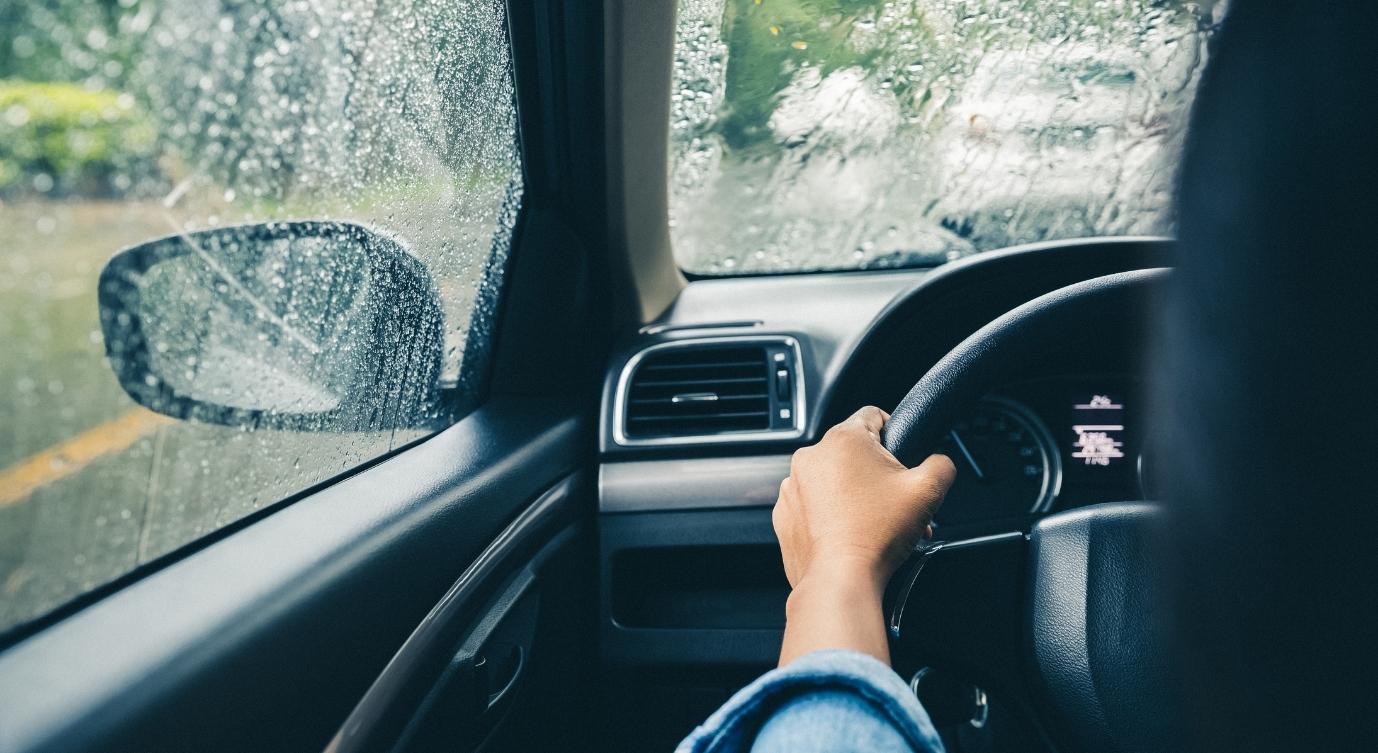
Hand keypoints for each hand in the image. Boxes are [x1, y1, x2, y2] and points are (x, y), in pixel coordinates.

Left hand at [773, 406, 955, 665]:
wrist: (840, 580)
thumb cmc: (877, 535)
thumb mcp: (928, 491)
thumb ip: (942, 464)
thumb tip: (940, 462)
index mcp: (843, 439)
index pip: (874, 415)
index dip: (895, 433)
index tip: (902, 457)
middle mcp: (811, 456)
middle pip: (854, 454)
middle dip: (878, 475)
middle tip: (896, 503)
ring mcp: (792, 486)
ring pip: (832, 480)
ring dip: (854, 496)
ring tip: (876, 524)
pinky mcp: (784, 515)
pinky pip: (812, 505)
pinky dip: (830, 515)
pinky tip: (850, 534)